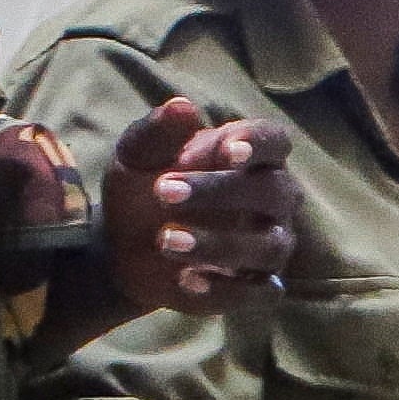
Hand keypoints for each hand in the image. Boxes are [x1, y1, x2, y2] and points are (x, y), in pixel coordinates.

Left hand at [103, 99, 302, 310]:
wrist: (123, 246)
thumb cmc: (143, 188)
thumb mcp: (137, 156)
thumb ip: (158, 132)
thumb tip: (182, 107)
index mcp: (252, 157)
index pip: (275, 141)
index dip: (258, 144)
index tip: (227, 150)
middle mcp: (273, 200)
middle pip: (274, 191)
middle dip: (221, 191)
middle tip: (164, 191)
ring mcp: (269, 245)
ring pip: (268, 246)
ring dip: (218, 244)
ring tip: (165, 241)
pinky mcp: (255, 287)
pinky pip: (260, 292)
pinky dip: (227, 289)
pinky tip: (186, 280)